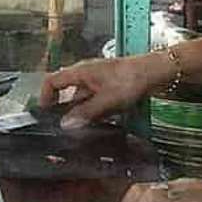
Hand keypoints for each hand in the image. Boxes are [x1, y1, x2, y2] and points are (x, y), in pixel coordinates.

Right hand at [40, 53, 171, 128]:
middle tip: (65, 129)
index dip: (45, 96)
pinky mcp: (110, 86)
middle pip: (67, 92)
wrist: (156, 72)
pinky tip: (100, 123)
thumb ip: (85, 113)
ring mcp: (98, 80)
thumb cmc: (130, 81)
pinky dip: (94, 111)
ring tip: (83, 130)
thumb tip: (64, 125)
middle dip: (65, 110)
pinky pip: (95, 100)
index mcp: (80, 72)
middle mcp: (86, 74)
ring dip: (81, 113)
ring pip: (82, 98)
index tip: (45, 114)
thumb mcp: (106, 100)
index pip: (52, 81)